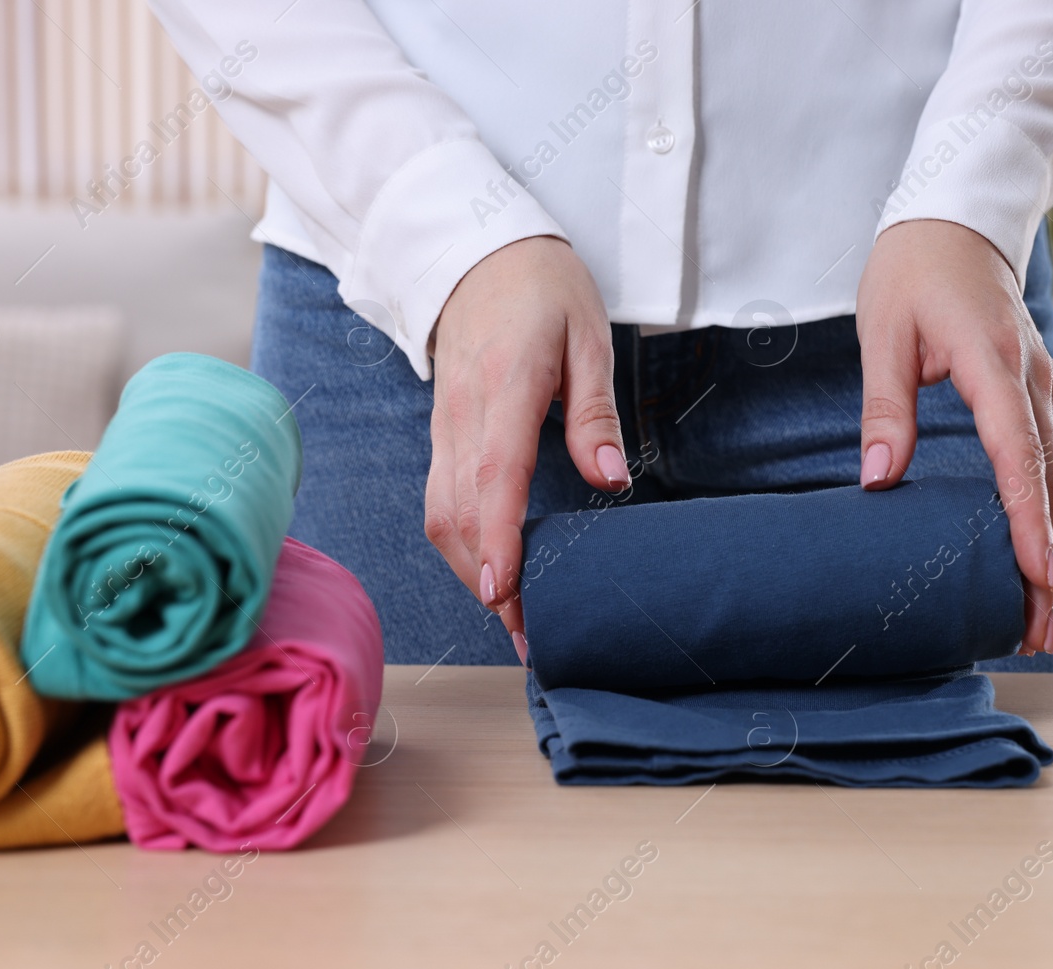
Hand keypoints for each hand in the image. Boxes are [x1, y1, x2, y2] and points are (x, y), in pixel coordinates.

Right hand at [424, 236, 629, 663]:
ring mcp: (443, 427)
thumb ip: (595, 414)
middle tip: (527, 632)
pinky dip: (461, 544)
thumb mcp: (588, 337)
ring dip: (469, 570)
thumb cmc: (542, 289)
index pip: (495, 474)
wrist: (475, 251)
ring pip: (440, 515)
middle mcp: (462, 414)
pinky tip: (491, 570)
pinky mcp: (440, 436)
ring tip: (512, 615)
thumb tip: (612, 481)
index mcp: (505, 385)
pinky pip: (440, 500)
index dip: (499, 537)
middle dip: (486, 579)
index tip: (505, 591)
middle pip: (458, 512)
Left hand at [855, 219, 1052, 655]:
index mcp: (994, 364)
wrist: (957, 217)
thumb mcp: (884, 333)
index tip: (1036, 578)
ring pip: (1052, 477)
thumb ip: (885, 409)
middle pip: (1046, 483)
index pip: (1017, 457)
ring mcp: (1042, 387)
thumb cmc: (912, 271)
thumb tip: (878, 481)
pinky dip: (1041, 511)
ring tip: (1038, 613)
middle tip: (1037, 632)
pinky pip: (1044, 460)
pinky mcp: (1037, 393)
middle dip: (1045, 561)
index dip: (1026, 523)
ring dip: (1048, 545)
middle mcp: (1033, 380)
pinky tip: (1031, 555)